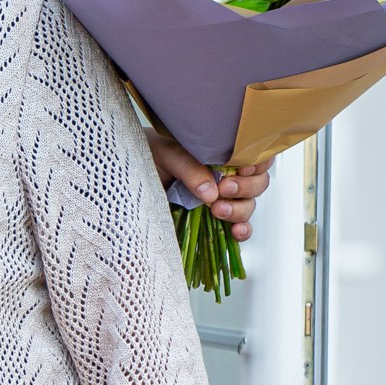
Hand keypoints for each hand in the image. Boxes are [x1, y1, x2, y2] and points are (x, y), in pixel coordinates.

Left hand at [147, 134, 270, 245]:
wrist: (127, 177)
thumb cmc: (149, 157)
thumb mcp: (166, 154)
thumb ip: (189, 167)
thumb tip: (210, 193)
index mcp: (222, 153)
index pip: (255, 155)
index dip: (257, 163)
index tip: (241, 168)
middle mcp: (227, 176)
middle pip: (258, 183)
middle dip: (246, 187)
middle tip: (224, 188)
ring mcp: (222, 199)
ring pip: (249, 206)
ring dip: (239, 209)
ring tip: (217, 209)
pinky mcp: (214, 221)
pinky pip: (238, 228)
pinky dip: (242, 231)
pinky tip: (235, 232)